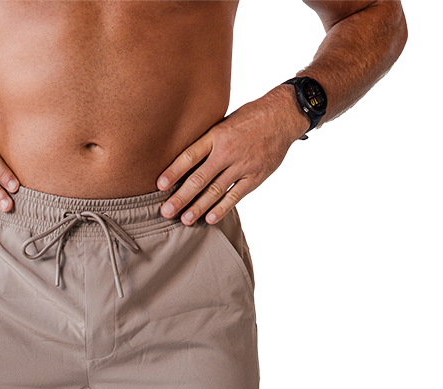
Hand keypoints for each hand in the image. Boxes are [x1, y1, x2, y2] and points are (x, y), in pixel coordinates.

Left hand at [157, 88, 309, 224]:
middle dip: (181, 197)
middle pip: (199, 178)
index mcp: (216, 135)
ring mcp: (241, 165)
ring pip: (215, 190)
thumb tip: (185, 159)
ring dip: (198, 207)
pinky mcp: (255, 176)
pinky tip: (210, 218)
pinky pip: (235, 196)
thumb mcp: (225, 122)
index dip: (174, 171)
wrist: (282, 116)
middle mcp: (227, 151)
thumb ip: (208, 141)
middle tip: (166, 212)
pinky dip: (222, 208)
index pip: (190, 155)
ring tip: (184, 219)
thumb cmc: (250, 119)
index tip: (159, 185)